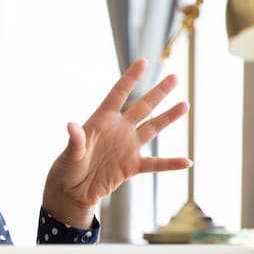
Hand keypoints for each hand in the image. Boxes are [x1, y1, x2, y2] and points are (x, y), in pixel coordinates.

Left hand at [41, 59, 190, 227]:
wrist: (72, 192)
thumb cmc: (66, 169)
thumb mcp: (69, 155)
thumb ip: (75, 141)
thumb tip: (71, 127)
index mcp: (101, 121)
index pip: (118, 94)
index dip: (130, 78)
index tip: (144, 61)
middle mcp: (118, 130)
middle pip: (142, 107)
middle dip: (158, 92)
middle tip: (175, 78)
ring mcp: (127, 147)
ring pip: (152, 129)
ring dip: (168, 118)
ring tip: (184, 105)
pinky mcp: (132, 167)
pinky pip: (155, 164)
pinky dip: (170, 164)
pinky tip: (187, 162)